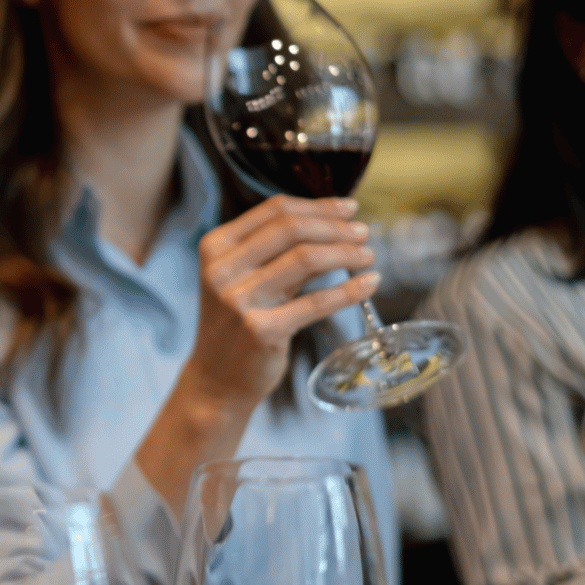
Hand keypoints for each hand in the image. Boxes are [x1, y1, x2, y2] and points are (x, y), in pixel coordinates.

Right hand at [184, 194, 377, 408]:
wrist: (216, 379)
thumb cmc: (236, 324)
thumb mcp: (246, 279)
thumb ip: (279, 253)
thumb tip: (336, 225)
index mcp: (216, 247)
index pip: (275, 211)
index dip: (318, 206)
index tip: (349, 208)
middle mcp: (222, 270)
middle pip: (292, 229)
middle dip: (336, 227)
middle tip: (363, 233)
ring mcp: (238, 301)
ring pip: (306, 259)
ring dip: (345, 253)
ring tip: (368, 256)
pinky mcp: (261, 331)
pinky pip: (316, 303)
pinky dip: (349, 290)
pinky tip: (369, 283)